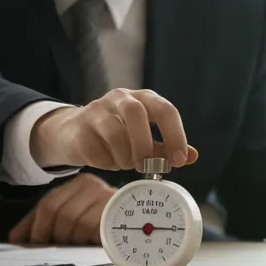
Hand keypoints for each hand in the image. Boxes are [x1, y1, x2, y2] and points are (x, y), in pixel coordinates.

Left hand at [9, 173, 113, 244]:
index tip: (32, 242)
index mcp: (79, 184)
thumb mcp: (69, 217)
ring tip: (79, 244)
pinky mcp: (118, 213)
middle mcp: (93, 186)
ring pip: (75, 223)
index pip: (48, 204)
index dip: (37, 226)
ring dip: (73, 240)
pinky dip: (87, 239)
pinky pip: (93, 229)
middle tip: (58, 247)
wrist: (136, 224)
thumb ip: (42, 222)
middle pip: (60, 213)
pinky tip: (90, 242)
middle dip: (54, 235)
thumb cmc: (99, 222)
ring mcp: (107, 198)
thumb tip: (16, 237)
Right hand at [30, 88, 199, 171]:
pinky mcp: (79, 128)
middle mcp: (120, 98)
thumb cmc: (117, 133)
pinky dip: (105, 163)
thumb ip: (166, 146)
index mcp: (143, 98)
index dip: (175, 135)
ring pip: (114, 132)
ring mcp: (96, 110)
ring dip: (124, 157)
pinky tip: (107, 161)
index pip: (165, 109)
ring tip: (125, 164)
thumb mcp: (144, 136)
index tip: (180, 160)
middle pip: (136, 112)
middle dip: (144, 144)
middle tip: (146, 166)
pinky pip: (95, 149)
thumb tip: (192, 156)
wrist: (74, 131)